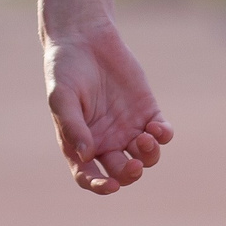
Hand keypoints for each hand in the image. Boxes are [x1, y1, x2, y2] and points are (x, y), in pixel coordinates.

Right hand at [45, 23, 171, 195]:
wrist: (84, 38)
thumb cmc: (65, 69)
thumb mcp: (61, 96)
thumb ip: (72, 125)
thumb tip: (86, 156)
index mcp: (81, 143)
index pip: (90, 177)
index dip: (100, 187)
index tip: (111, 186)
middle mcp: (106, 141)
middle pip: (123, 171)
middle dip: (130, 174)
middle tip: (135, 164)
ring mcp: (128, 127)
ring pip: (145, 156)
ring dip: (149, 156)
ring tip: (146, 138)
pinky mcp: (146, 111)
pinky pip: (161, 133)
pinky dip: (163, 136)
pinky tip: (158, 128)